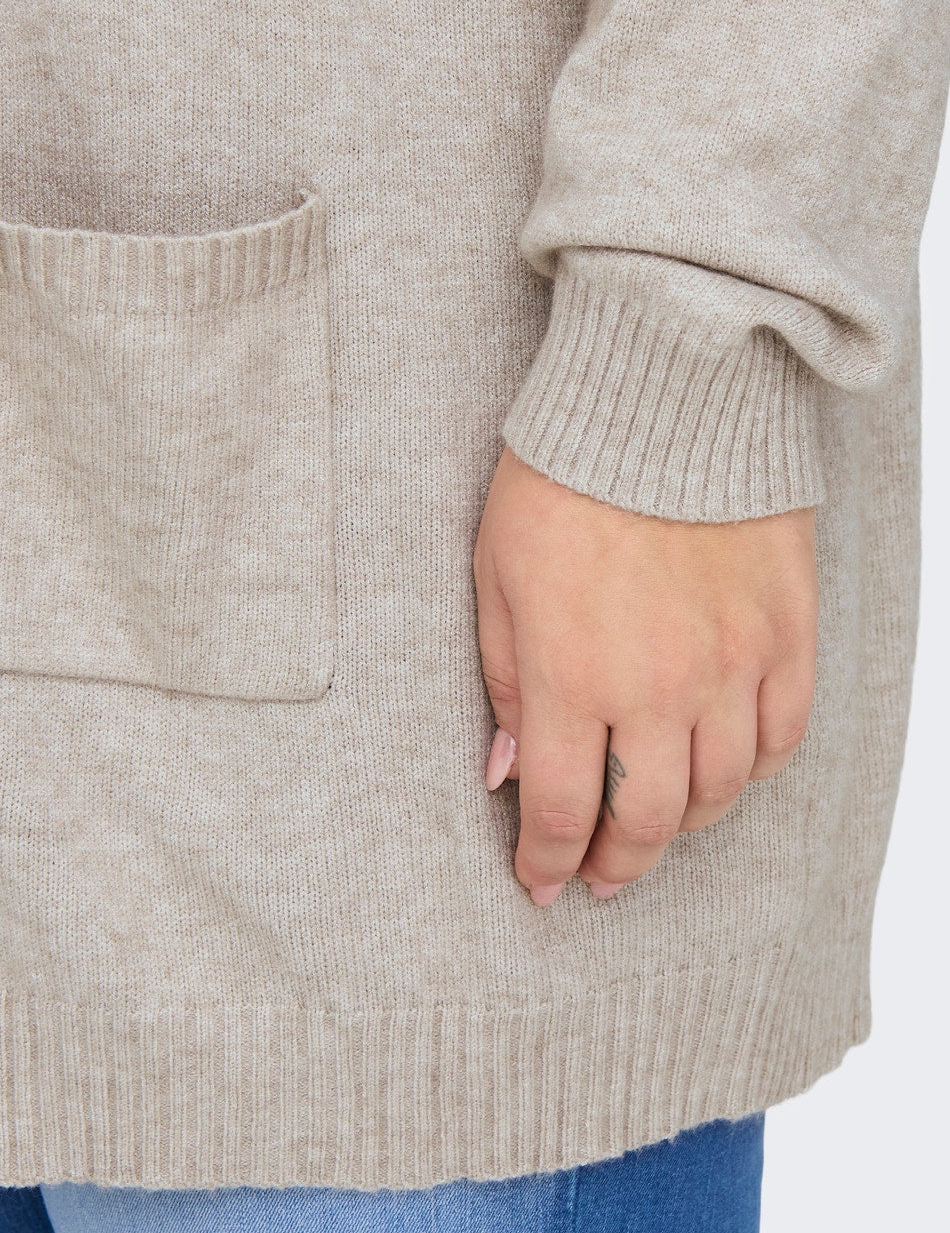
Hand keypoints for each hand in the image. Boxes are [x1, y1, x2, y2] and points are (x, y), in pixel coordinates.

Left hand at [473, 444, 817, 904]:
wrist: (662, 398)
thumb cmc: (561, 478)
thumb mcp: (496, 574)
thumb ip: (504, 681)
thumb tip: (506, 772)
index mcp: (573, 673)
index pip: (561, 810)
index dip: (547, 862)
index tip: (538, 883)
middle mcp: (659, 686)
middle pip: (647, 821)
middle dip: (616, 863)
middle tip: (600, 876)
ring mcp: (733, 664)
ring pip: (720, 791)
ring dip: (682, 824)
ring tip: (654, 823)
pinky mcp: (786, 634)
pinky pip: (782, 737)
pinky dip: (752, 770)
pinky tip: (723, 769)